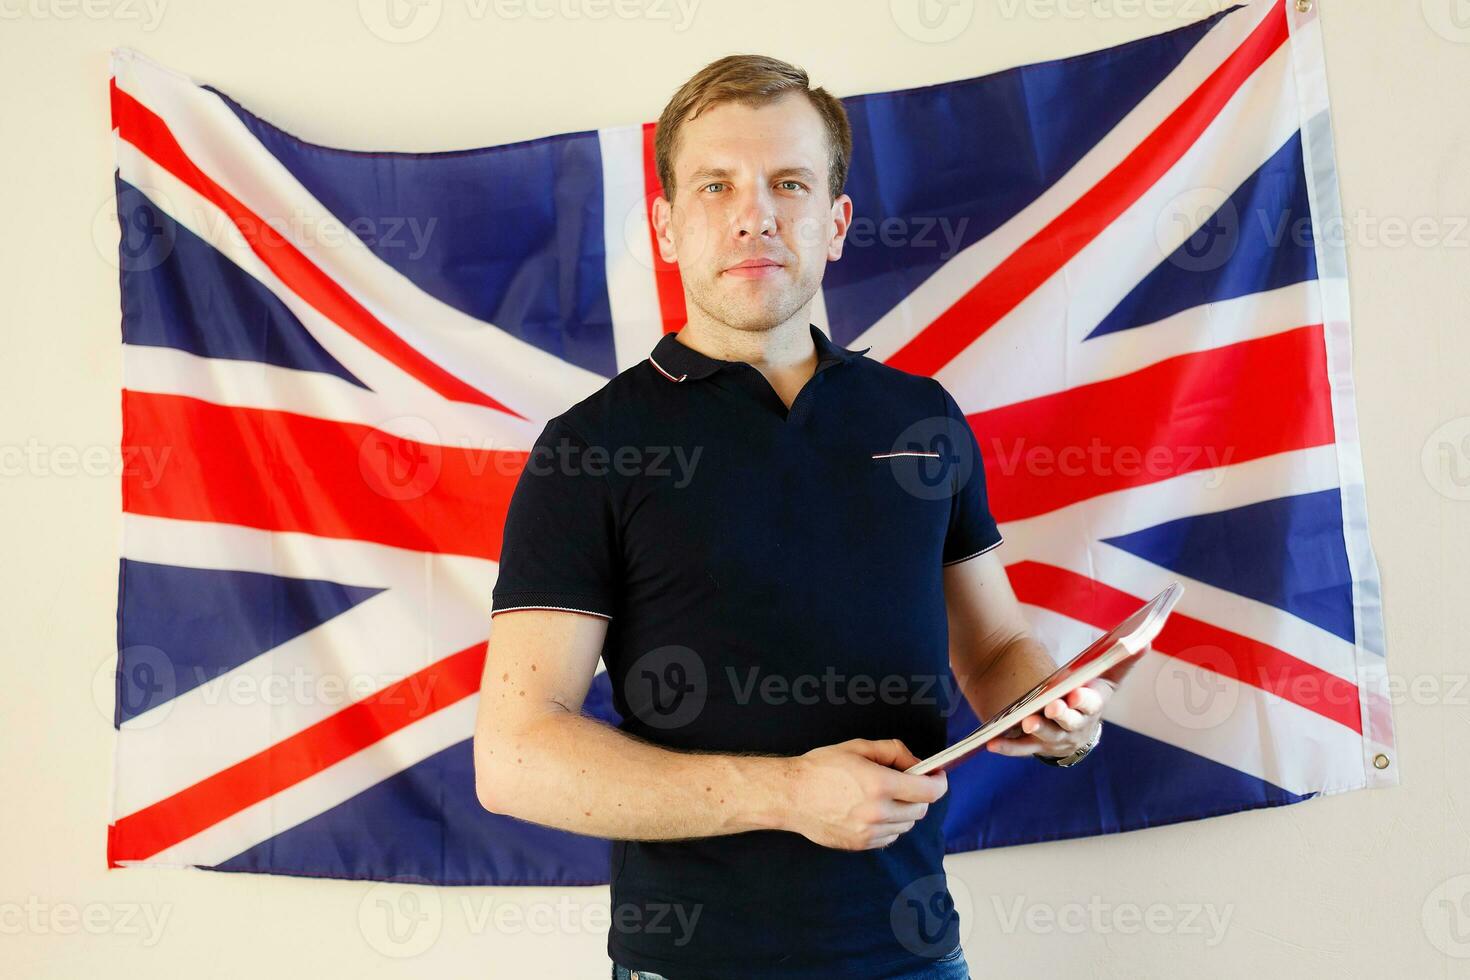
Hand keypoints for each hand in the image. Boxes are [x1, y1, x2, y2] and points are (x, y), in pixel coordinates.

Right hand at [786, 738, 947, 850]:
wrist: (790, 795)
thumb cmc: (820, 768)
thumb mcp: (859, 747)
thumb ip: (894, 751)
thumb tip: (917, 764)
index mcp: (879, 785)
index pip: (929, 792)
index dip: (939, 782)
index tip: (938, 776)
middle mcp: (877, 812)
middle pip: (921, 809)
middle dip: (920, 794)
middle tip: (907, 783)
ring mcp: (869, 832)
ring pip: (907, 825)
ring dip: (905, 811)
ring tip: (886, 797)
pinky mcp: (860, 844)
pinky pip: (890, 837)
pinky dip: (890, 824)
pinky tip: (873, 811)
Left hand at [985, 642, 1147, 758]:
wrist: (1081, 731)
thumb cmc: (1092, 697)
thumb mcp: (1108, 680)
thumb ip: (1122, 661)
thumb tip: (1144, 639)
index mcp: (1092, 708)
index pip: (1091, 704)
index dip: (1084, 700)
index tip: (1077, 693)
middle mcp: (1075, 727)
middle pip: (1069, 722)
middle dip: (1061, 715)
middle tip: (1052, 707)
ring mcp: (1054, 739)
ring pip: (1045, 736)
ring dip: (1036, 729)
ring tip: (1026, 721)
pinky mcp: (1035, 746)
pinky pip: (1021, 749)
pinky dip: (1007, 747)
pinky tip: (992, 743)